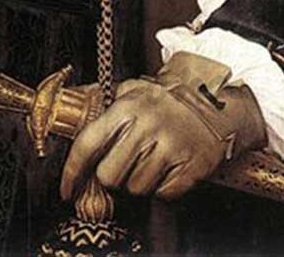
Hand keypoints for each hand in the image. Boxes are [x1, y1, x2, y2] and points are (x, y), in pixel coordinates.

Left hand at [60, 53, 265, 201]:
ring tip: (153, 161)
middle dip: (114, 176)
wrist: (218, 101)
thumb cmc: (170, 98)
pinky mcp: (191, 166)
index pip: (88, 142)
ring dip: (141, 182)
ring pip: (136, 188)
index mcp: (128, 107)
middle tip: (126, 164)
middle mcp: (147, 126)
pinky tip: (170, 168)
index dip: (72, 170)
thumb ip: (110, 106)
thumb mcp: (137, 89)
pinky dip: (165, 188)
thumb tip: (81, 123)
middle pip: (110, 175)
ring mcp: (170, 146)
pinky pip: (164, 194)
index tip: (66, 189)